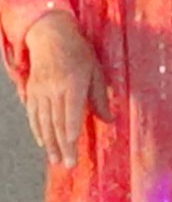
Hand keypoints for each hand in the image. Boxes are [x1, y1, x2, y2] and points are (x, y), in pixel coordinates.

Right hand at [23, 11, 111, 167]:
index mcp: (74, 81)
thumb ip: (100, 96)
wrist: (51, 37)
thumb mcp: (95, 69)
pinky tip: (43, 143)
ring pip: (44, 122)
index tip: (72, 147)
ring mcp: (41, 91)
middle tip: (67, 164)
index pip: (72, 110)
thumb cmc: (79, 52)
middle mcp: (55, 88)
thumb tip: (110, 119)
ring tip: (55, 160)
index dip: (71, 130)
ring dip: (50, 143)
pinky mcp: (31, 92)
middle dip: (62, 145)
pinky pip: (33, 116)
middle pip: (57, 121)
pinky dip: (38, 131)